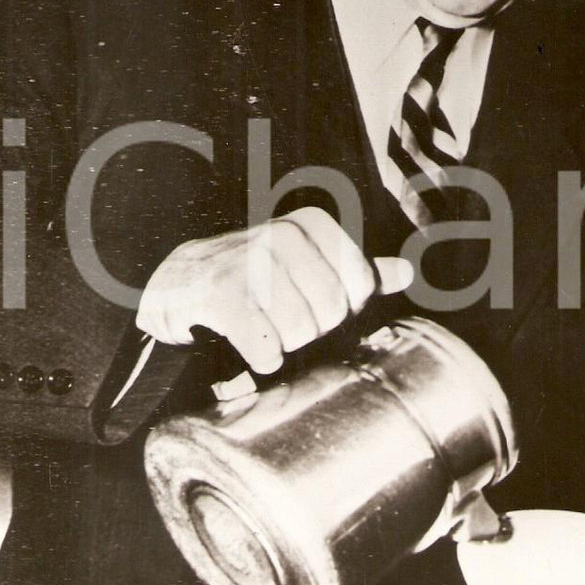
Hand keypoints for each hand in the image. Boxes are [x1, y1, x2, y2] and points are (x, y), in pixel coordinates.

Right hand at [136, 207, 412, 375]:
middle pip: (332, 312)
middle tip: (280, 321)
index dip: (339, 311)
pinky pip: (267, 347)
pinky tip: (250, 349)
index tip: (307, 304)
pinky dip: (261, 359)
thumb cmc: (253, 279)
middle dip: (310, 331)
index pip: (360, 287)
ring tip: (262, 329)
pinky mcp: (223, 293)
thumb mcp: (305, 265)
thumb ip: (356, 271)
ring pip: (301, 332)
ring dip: (282, 346)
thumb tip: (406, 273)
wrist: (179, 285)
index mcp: (313, 225)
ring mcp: (252, 260)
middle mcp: (284, 235)